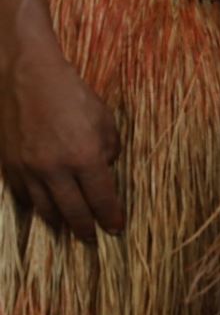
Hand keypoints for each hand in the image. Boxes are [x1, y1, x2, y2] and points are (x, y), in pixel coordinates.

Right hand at [0, 47, 123, 239]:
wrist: (26, 75)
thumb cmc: (71, 94)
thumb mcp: (104, 120)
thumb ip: (110, 150)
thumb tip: (106, 170)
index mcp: (84, 157)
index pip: (102, 199)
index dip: (110, 217)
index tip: (116, 229)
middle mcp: (54, 169)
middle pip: (73, 212)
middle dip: (86, 229)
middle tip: (93, 239)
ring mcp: (28, 169)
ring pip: (45, 209)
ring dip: (60, 222)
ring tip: (70, 229)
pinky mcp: (9, 165)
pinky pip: (24, 196)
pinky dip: (37, 206)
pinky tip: (45, 209)